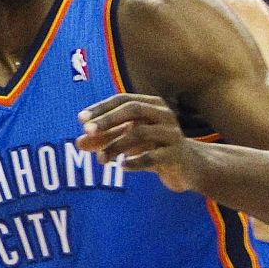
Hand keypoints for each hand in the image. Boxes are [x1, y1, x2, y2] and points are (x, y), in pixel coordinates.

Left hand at [76, 93, 204, 192]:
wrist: (189, 167)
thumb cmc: (154, 148)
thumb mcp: (127, 142)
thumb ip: (104, 140)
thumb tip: (79, 142)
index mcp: (151, 105)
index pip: (122, 100)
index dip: (101, 108)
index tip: (81, 119)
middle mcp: (163, 114)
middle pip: (133, 110)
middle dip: (108, 120)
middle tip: (87, 131)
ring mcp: (172, 134)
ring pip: (140, 133)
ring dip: (116, 146)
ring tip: (101, 159)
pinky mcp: (177, 154)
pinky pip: (153, 156)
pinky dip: (135, 161)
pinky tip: (122, 166)